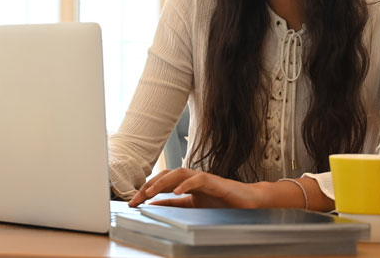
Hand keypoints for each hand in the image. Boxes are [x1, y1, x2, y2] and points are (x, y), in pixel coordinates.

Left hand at [128, 168, 270, 207]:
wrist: (247, 202)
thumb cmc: (222, 203)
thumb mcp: (193, 207)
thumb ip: (175, 205)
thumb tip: (154, 205)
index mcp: (186, 184)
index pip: (162, 182)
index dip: (146, 190)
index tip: (133, 203)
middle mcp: (192, 178)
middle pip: (166, 175)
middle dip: (149, 185)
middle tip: (136, 198)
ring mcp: (203, 178)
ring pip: (179, 173)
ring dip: (163, 181)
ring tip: (150, 192)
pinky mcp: (214, 181)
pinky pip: (198, 179)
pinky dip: (186, 184)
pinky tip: (177, 191)